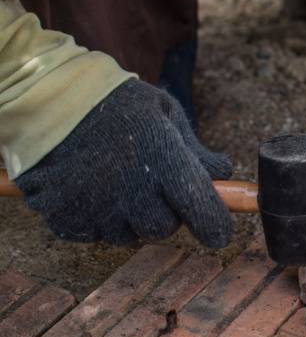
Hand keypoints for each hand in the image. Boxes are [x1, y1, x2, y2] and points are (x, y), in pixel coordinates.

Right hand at [15, 79, 232, 246]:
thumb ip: (196, 150)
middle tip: (154, 186)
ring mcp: (96, 208)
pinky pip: (96, 235)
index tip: (220, 234)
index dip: (215, 227)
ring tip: (120, 182)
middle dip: (166, 213)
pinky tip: (95, 190)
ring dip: (131, 218)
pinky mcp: (68, 219)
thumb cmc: (118, 104)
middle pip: (163, 229)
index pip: (200, 209)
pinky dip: (100, 220)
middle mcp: (130, 190)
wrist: (51, 101)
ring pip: (130, 235)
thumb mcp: (165, 114)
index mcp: (162, 160)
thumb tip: (223, 174)